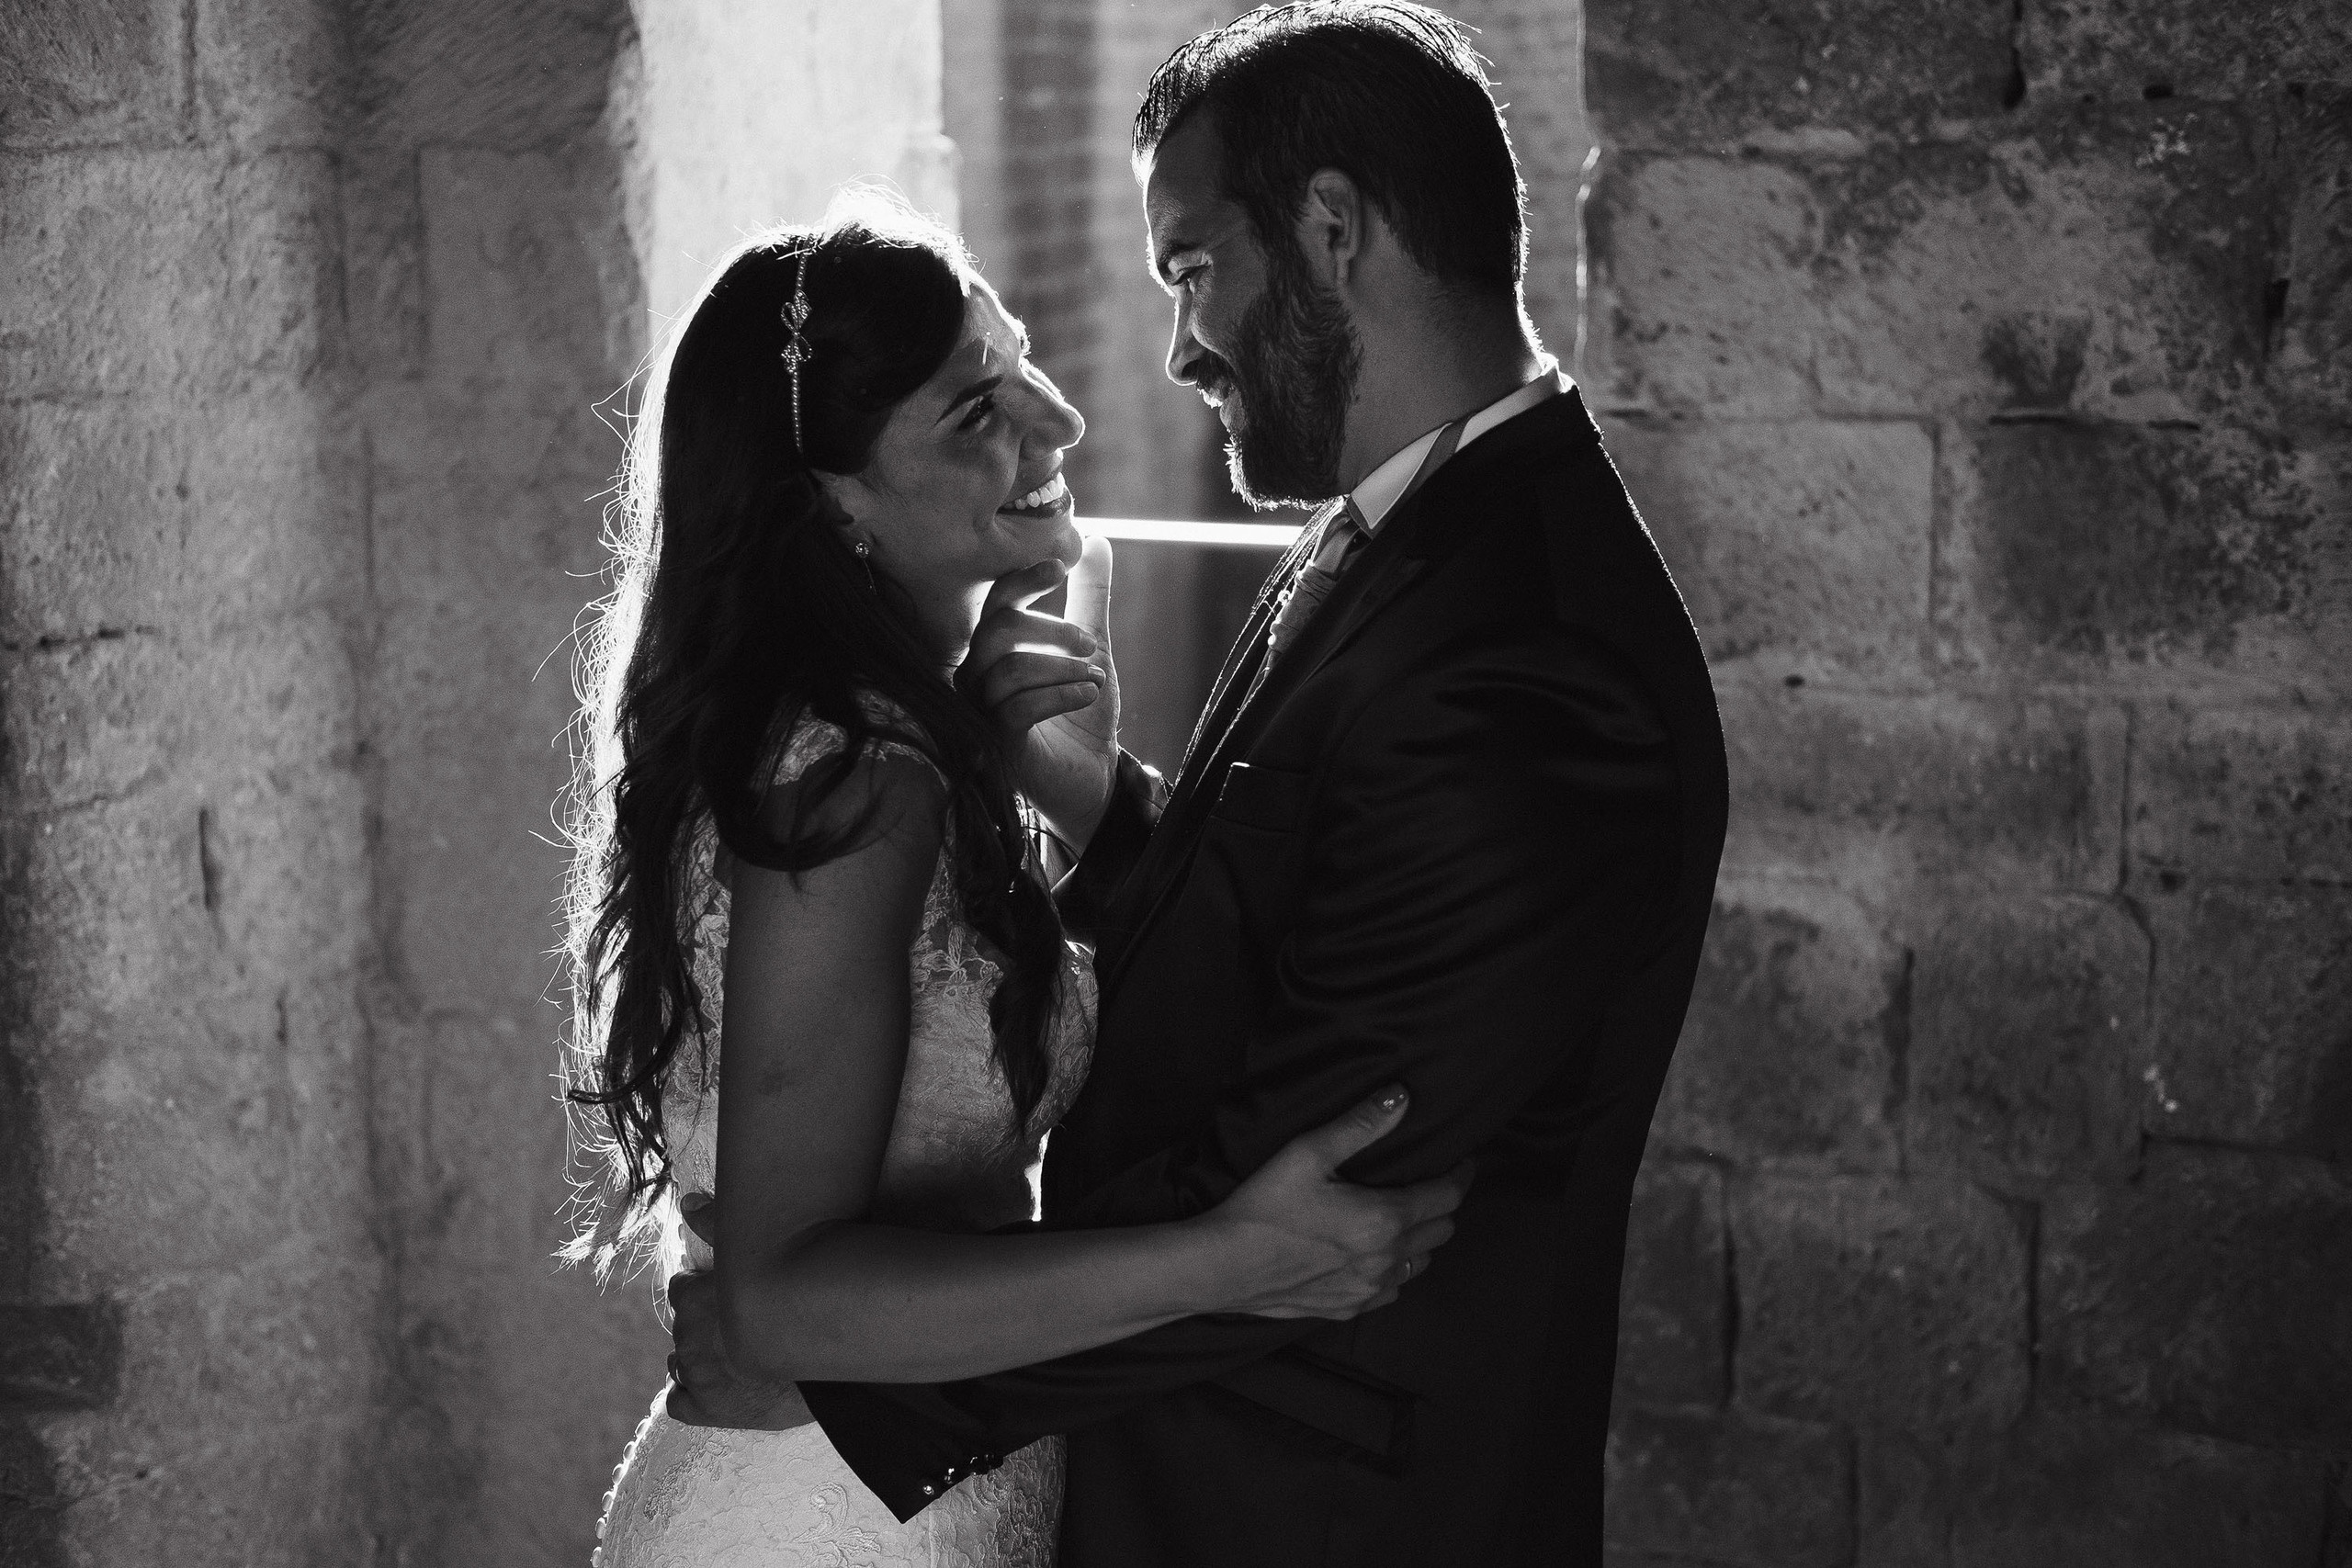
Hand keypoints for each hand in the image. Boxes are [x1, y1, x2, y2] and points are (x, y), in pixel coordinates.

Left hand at [662, 1195, 811, 1430]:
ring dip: (699, 1358)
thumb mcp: (758, 1249)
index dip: (704, 1292)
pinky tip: (715, 1387)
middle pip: (683, 1328)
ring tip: (732, 1355)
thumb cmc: (799, 1295)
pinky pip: (679, 1403)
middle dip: (704, 1325)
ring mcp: (697, 1376)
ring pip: (680, 1364)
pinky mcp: (709, 1410)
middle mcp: (686, 1338)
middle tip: (738, 1325)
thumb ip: (717, 1222)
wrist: (832, 1353)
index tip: (726, 1294)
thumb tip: (687, 1201)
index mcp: (693, 1298)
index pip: (682, 1292)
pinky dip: (690, 1394)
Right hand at [957, 533, 1118, 846]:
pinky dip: (1061, 694)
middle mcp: (978, 679)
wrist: (1093, 780)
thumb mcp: (1091, 649)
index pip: (993, 603)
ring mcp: (982, 715)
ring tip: (1096, 681)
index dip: (1021, 580)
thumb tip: (1097, 539)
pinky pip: (1017, 709)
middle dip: (1049, 629)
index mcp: (995, 651)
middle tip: (1089, 644)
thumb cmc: (1081, 715)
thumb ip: (1090, 598)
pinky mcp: (997, 747)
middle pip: (995, 632)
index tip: (1059, 566)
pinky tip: (1088, 695)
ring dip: (1062, 668)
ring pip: (1008, 670)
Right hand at [1205, 1087, 1472, 1319]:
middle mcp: (1386, 1259)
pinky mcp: (1348, 1308)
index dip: (1461, 1175)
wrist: (1224, 1265)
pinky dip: (1395, 1271)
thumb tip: (1401, 1097)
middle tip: (1431, 1184)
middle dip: (1443, 1205)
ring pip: (1420, 1264)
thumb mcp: (1309, 1152)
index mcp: (1384, 1218)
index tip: (1463, 1162)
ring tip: (1405, 1218)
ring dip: (1422, 1240)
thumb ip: (1361, 1124)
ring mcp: (1369, 1288)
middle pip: (1442, 1231)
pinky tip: (1376, 1256)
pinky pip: (1392, 1291)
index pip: (1447, 1196)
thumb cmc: (1264, 1206)